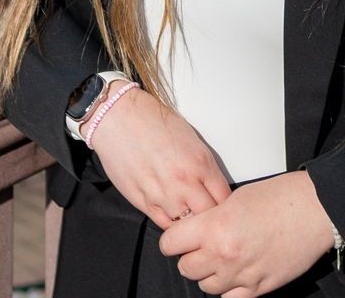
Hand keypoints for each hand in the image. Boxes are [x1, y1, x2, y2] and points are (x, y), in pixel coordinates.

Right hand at [87, 88, 232, 229]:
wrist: (118, 117)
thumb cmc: (153, 120)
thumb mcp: (190, 137)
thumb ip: (204, 165)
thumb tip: (213, 186)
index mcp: (200, 162)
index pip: (224, 198)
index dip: (225, 204)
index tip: (223, 205)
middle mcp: (184, 182)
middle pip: (209, 217)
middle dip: (211, 218)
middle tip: (209, 215)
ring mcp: (164, 195)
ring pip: (187, 227)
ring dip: (190, 223)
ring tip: (189, 217)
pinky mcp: (144, 202)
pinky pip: (165, 225)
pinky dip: (171, 224)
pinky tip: (172, 215)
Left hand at [158, 170, 335, 296]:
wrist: (313, 210)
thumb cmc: (279, 197)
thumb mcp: (235, 198)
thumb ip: (211, 218)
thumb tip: (195, 231)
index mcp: (215, 227)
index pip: (171, 243)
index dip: (172, 240)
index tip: (176, 239)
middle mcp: (223, 255)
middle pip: (186, 267)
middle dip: (190, 256)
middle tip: (201, 246)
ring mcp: (240, 275)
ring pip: (205, 286)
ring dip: (209, 273)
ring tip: (222, 257)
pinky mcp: (257, 289)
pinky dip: (228, 289)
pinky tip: (235, 273)